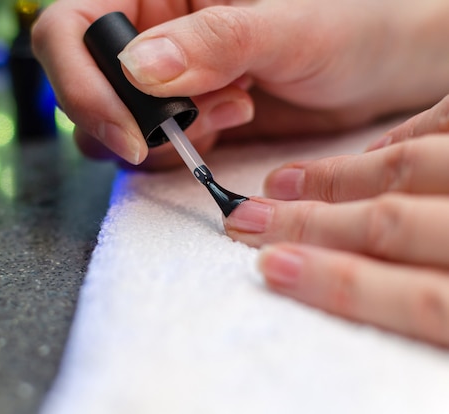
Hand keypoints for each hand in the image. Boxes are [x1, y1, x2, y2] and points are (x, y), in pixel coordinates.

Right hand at [33, 0, 448, 167]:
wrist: (373, 71)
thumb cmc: (344, 27)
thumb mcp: (285, 26)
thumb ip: (213, 41)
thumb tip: (138, 69)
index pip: (70, 29)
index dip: (81, 84)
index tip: (131, 134)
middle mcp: (147, 33)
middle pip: (84, 86)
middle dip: (134, 121)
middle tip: (201, 117)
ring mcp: (159, 80)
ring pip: (112, 128)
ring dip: (166, 139)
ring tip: (234, 108)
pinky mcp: (178, 117)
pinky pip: (149, 150)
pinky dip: (183, 153)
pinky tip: (233, 119)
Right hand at [224, 133, 448, 345]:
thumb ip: (429, 312)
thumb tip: (371, 339)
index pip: (424, 301)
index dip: (340, 285)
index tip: (273, 269)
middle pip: (394, 226)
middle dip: (310, 223)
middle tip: (249, 220)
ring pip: (416, 167)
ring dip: (340, 177)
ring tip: (285, 183)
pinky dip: (408, 132)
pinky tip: (374, 147)